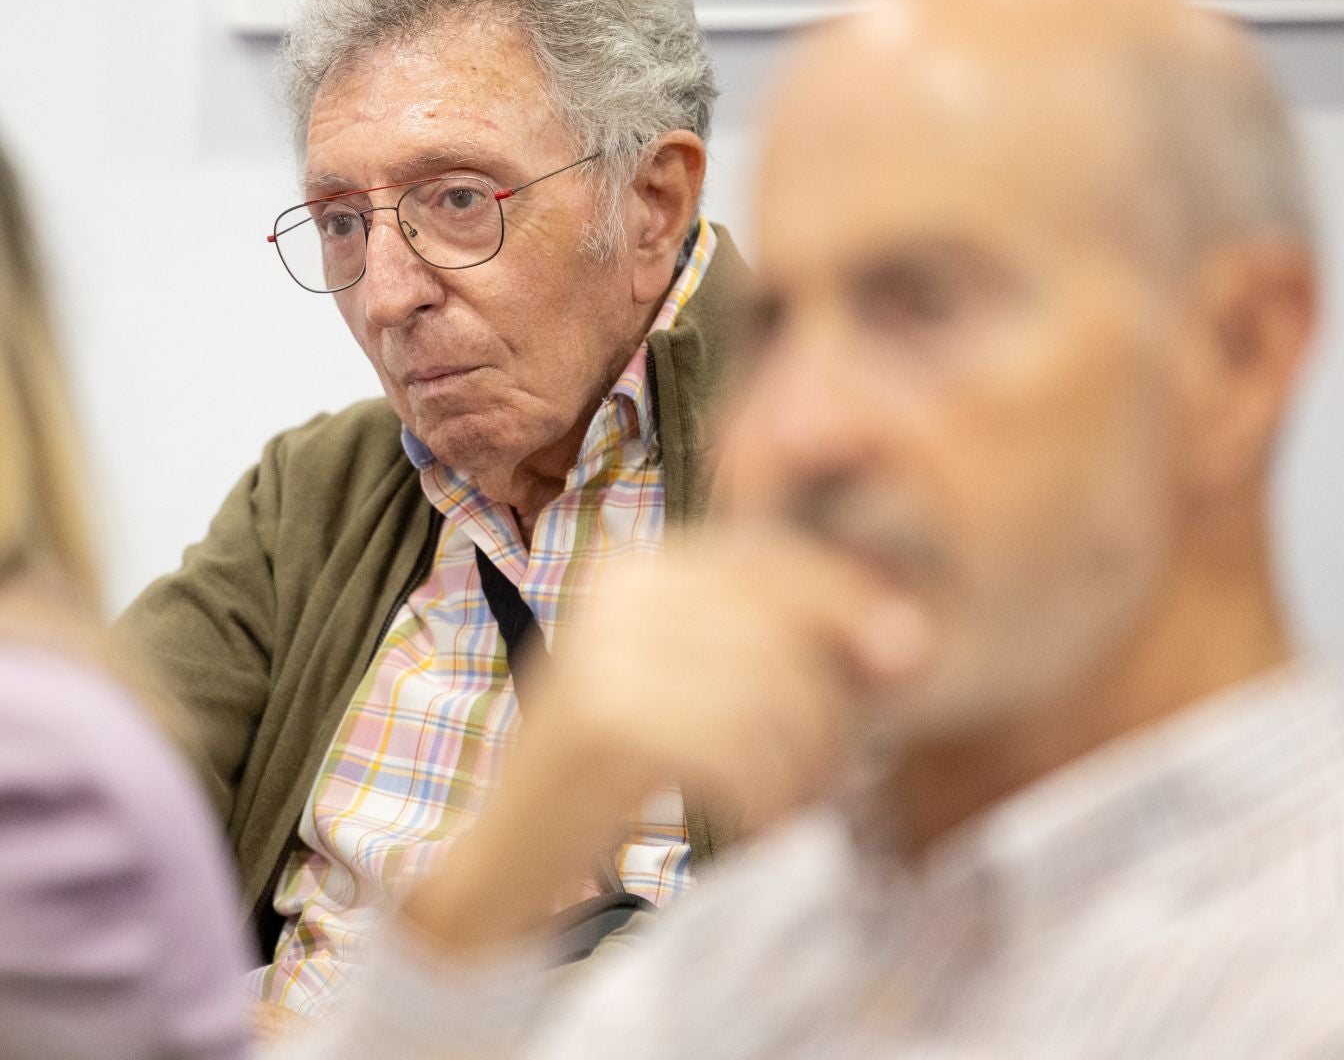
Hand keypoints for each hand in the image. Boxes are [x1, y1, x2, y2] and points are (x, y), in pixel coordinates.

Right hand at [401, 524, 931, 955]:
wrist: (504, 857)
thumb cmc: (612, 776)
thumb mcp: (681, 686)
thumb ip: (766, 645)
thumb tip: (910, 638)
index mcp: (635, 571)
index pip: (769, 556)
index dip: (846, 599)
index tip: (903, 659)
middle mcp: (614, 597)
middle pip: (782, 623)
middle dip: (832, 702)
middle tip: (829, 771)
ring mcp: (604, 656)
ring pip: (772, 690)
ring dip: (806, 763)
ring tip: (793, 804)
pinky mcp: (605, 724)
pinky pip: (738, 750)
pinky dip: (766, 800)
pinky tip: (758, 828)